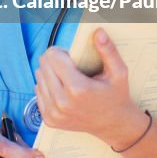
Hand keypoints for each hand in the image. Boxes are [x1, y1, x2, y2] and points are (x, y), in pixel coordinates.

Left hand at [35, 29, 147, 150]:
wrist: (114, 125)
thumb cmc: (116, 96)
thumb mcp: (118, 72)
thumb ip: (108, 50)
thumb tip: (98, 32)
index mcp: (77, 89)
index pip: (52, 56)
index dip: (61, 52)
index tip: (72, 57)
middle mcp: (62, 103)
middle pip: (43, 65)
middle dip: (55, 60)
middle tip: (71, 67)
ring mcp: (54, 113)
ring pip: (39, 77)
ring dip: (50, 73)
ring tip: (67, 78)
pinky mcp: (49, 120)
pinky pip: (38, 92)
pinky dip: (47, 87)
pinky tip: (63, 89)